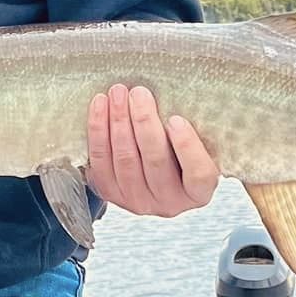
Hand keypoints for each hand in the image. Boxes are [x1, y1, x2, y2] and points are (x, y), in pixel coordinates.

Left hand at [87, 84, 218, 217]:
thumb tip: (175, 95)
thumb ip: (193, 130)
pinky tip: (100, 106)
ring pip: (125, 160)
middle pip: (156, 161)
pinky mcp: (111, 194)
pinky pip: (100, 161)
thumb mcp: (197, 145)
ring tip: (118, 94)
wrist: (152, 172)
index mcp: (197, 193)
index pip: (198, 174)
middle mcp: (168, 203)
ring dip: (119, 122)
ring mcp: (138, 201)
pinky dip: (98, 130)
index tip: (176, 119)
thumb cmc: (179, 152)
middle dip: (144, 122)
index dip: (187, 147)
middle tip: (139, 93)